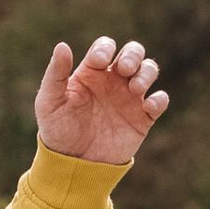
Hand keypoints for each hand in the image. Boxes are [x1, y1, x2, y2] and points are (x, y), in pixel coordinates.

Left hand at [35, 34, 166, 163]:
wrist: (72, 164)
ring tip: (135, 88)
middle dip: (133, 55)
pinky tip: (148, 107)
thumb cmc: (57, 130)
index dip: (105, 48)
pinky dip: (159, 99)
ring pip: (149, 71)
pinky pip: (159, 101)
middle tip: (124, 69)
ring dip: (147, 73)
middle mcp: (113, 80)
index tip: (99, 62)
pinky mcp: (142, 117)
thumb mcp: (50, 102)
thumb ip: (55, 74)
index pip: (105, 47)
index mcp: (91, 72)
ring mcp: (129, 97)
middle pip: (133, 52)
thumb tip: (62, 45)